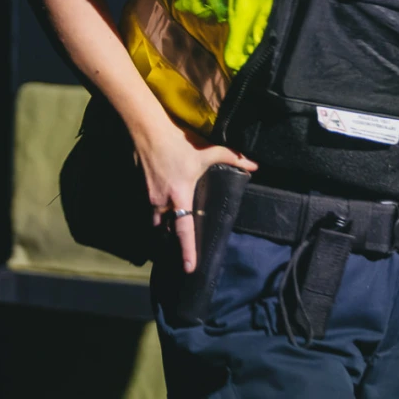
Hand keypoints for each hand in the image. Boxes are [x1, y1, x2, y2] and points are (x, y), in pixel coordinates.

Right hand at [132, 121, 256, 273]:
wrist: (148, 131)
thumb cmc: (178, 142)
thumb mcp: (207, 150)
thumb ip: (232, 158)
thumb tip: (254, 165)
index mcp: (180, 195)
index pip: (184, 229)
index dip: (188, 249)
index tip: (190, 268)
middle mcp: (163, 201)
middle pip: (167, 230)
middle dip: (174, 242)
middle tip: (183, 254)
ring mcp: (150, 197)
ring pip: (157, 221)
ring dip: (164, 229)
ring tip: (173, 236)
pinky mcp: (143, 191)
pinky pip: (152, 210)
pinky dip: (159, 215)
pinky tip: (164, 212)